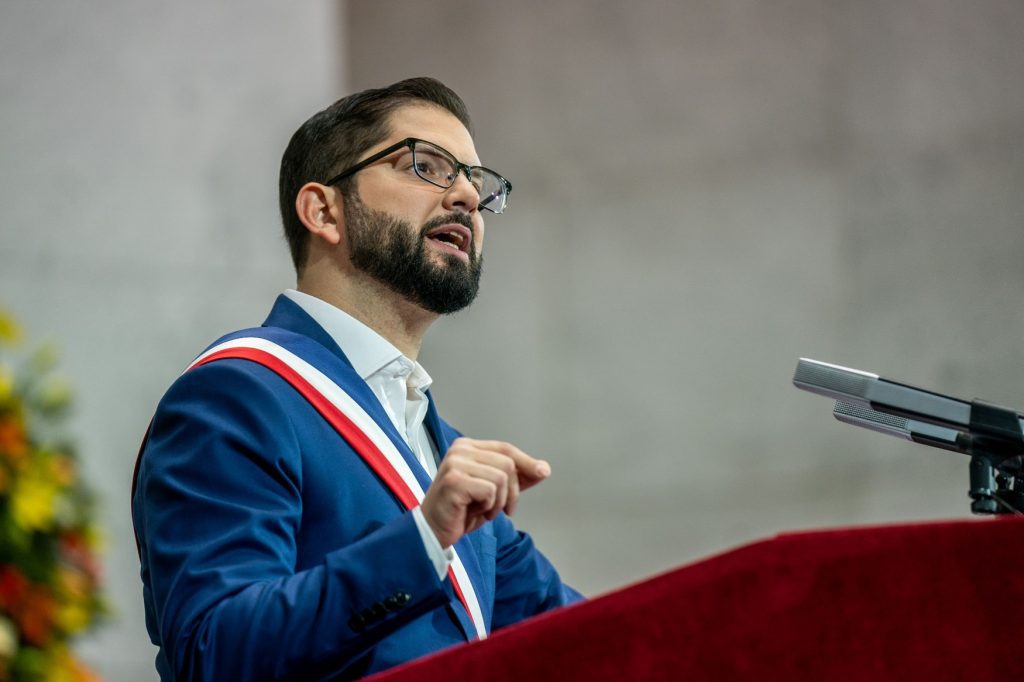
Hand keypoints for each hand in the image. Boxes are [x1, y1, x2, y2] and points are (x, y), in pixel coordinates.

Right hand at [419, 438, 550, 547]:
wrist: (435, 531)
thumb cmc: (461, 510)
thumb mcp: (494, 491)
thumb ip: (515, 478)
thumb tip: (543, 469)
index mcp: (468, 447)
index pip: (506, 449)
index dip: (527, 462)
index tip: (543, 472)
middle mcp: (460, 450)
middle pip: (507, 463)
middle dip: (511, 491)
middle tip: (500, 509)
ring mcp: (455, 463)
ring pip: (501, 478)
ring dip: (498, 502)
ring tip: (483, 510)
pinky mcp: (454, 480)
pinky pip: (489, 490)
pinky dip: (488, 506)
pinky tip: (473, 511)